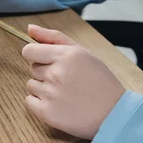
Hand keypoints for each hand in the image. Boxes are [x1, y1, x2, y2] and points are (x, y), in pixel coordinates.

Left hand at [22, 25, 124, 139]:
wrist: (113, 113)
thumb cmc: (99, 81)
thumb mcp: (82, 52)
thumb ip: (54, 38)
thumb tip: (29, 28)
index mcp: (66, 56)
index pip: (29, 51)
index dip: (36, 56)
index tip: (46, 62)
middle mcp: (56, 73)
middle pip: (32, 69)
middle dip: (45, 73)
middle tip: (65, 80)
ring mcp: (50, 94)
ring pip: (31, 85)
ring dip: (42, 88)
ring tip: (64, 93)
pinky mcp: (46, 112)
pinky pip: (28, 102)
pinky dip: (38, 104)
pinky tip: (56, 104)